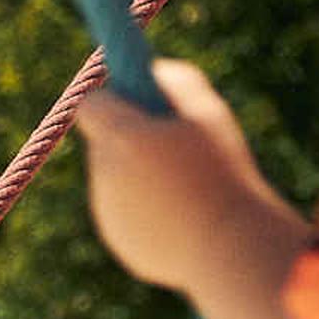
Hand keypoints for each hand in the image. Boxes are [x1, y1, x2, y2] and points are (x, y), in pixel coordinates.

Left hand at [77, 58, 301, 296]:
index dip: (112, 101)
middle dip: (131, 140)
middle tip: (173, 145)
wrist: (228, 246)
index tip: (132, 101)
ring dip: (141, 176)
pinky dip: (148, 210)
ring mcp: (106, 210)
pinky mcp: (117, 238)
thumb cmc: (223, 172)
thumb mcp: (209, 113)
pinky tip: (183, 216)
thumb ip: (175, 81)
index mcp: (122, 138)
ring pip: (116, 180)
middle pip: (105, 143)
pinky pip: (126, 213)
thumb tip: (150, 71)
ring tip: (186, 186)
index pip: (90, 105)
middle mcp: (104, 174)